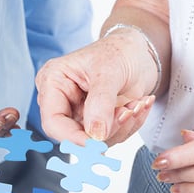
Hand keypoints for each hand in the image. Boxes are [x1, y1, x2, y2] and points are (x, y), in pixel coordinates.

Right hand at [35, 29, 155, 145]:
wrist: (140, 52)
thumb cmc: (119, 51)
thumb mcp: (109, 70)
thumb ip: (100, 103)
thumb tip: (96, 134)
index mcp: (54, 82)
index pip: (53, 122)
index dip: (73, 137)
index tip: (98, 141)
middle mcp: (63, 101)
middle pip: (75, 135)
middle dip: (107, 129)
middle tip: (129, 111)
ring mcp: (80, 114)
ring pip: (96, 140)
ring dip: (123, 126)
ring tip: (138, 103)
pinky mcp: (97, 123)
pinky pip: (111, 137)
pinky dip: (129, 126)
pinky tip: (138, 106)